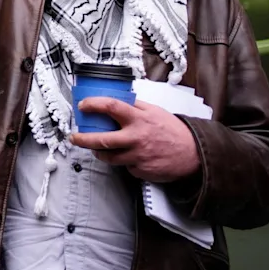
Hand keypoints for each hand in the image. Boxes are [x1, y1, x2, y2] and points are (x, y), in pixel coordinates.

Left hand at [70, 98, 200, 182]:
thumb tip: (114, 98)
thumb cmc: (173, 130)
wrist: (194, 154)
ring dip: (99, 153)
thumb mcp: (154, 111)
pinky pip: (125, 167)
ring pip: (109, 157)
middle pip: (102, 140)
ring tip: (97, 148)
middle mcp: (137, 138)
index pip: (111, 107)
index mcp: (139, 119)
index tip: (83, 106)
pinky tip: (130, 156)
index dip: (93, 104)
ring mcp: (138, 156)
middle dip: (83, 139)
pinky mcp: (141, 171)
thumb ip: (135, 106)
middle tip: (74, 137)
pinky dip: (124, 161)